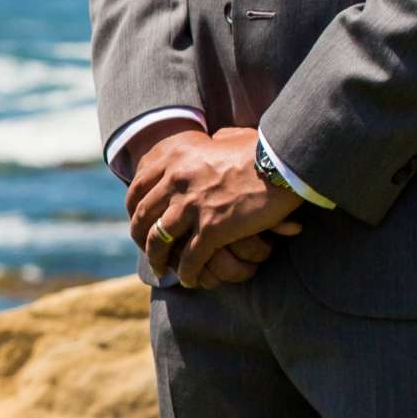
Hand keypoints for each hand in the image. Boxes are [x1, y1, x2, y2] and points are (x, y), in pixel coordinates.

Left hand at [128, 126, 302, 286]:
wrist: (282, 162)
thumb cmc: (262, 150)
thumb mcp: (227, 138)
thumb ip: (213, 141)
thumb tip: (216, 140)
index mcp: (173, 158)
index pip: (138, 188)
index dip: (134, 210)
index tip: (138, 222)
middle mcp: (175, 180)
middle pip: (144, 216)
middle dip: (140, 237)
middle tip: (146, 250)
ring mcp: (192, 205)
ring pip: (161, 240)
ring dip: (158, 259)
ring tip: (162, 270)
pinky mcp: (213, 227)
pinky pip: (190, 256)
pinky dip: (187, 271)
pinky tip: (189, 279)